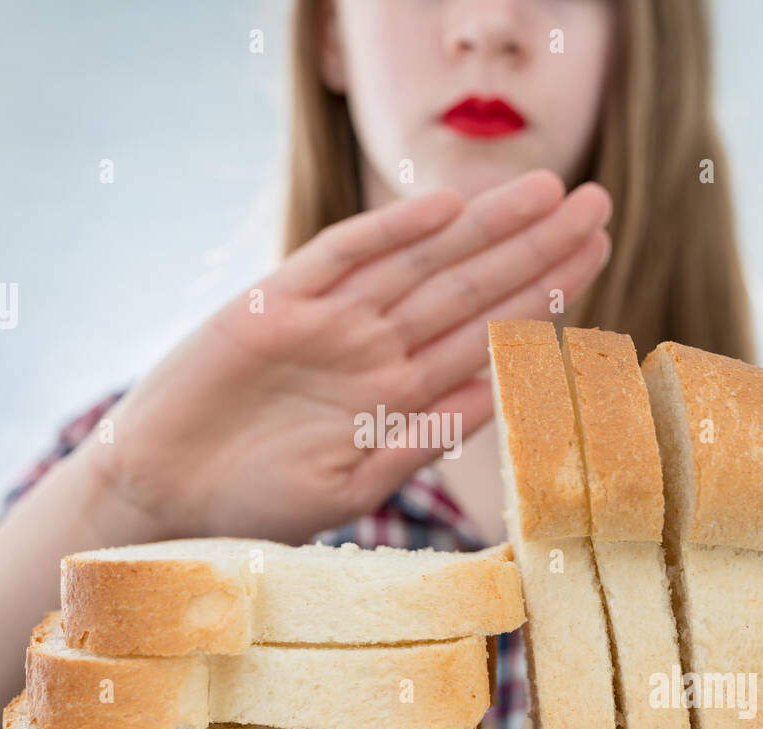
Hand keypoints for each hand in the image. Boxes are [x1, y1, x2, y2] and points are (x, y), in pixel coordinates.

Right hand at [78, 170, 611, 543]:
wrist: (164, 497)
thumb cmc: (256, 504)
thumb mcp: (353, 484)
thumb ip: (421, 439)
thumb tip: (503, 395)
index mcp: (399, 392)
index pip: (486, 332)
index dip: (543, 294)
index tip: (597, 258)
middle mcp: (373, 347)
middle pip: (467, 286)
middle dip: (533, 246)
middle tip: (598, 204)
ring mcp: (327, 320)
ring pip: (418, 262)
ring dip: (481, 228)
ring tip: (545, 190)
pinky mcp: (274, 303)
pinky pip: (339, 258)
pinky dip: (387, 233)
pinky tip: (443, 207)